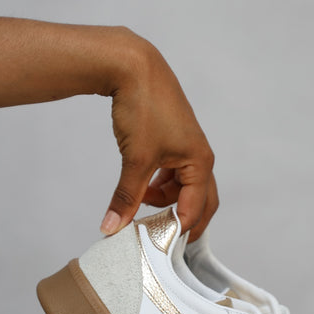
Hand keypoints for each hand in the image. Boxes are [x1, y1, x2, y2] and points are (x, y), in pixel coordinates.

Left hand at [102, 32, 217, 242]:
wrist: (133, 68)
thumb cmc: (145, 107)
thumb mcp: (135, 160)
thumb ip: (126, 197)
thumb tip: (112, 227)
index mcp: (200, 162)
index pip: (195, 210)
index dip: (175, 230)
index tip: (153, 245)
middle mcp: (199, 156)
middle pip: (200, 202)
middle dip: (182, 222)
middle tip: (161, 240)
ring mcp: (187, 147)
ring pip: (184, 188)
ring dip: (166, 202)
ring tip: (141, 207)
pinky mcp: (174, 139)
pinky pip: (174, 172)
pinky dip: (160, 185)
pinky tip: (140, 187)